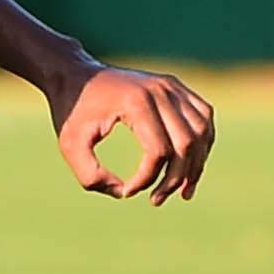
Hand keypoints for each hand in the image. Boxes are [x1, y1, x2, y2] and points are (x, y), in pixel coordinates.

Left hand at [51, 57, 215, 202]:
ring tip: (183, 191)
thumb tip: (123, 192)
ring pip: (202, 133)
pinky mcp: (176, 86)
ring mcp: (172, 86)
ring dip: (197, 166)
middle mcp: (160, 91)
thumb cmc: (71, 111)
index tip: (126, 191)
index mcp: (136, 102)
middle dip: (175, 179)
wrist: (75, 74)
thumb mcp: (70, 146)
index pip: (158, 152)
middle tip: (156, 200)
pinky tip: (190, 165)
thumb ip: (90, 176)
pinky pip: (203, 118)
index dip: (146, 179)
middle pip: (186, 145)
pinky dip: (202, 144)